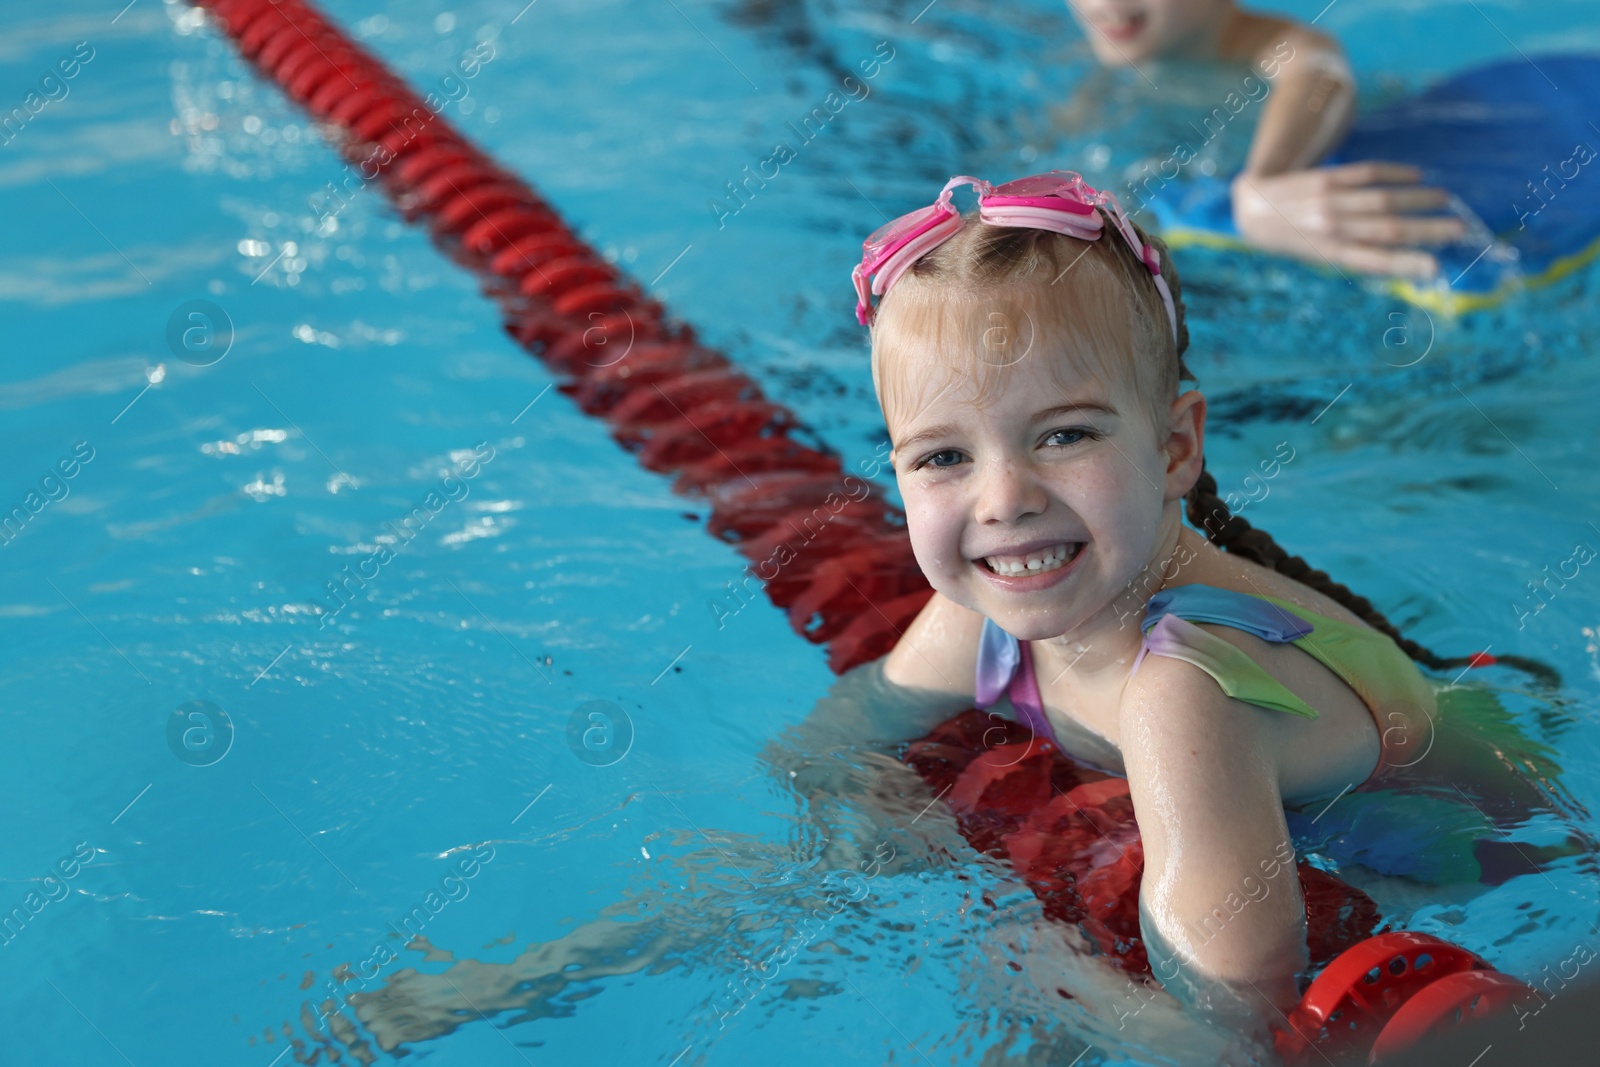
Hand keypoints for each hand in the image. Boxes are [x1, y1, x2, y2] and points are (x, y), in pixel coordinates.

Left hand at [1230, 162, 1467, 278]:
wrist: (1251, 207)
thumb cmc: (1293, 238)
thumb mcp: (1318, 256)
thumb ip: (1356, 256)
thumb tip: (1406, 262)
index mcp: (1328, 253)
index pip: (1375, 261)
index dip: (1407, 264)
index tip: (1437, 267)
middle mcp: (1329, 228)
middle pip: (1387, 229)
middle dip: (1427, 230)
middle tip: (1459, 229)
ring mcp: (1327, 201)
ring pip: (1382, 199)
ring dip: (1418, 199)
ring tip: (1445, 199)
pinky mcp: (1325, 177)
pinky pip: (1366, 173)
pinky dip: (1395, 173)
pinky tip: (1417, 175)